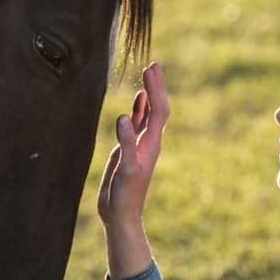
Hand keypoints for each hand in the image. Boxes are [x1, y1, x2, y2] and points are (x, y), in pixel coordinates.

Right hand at [98, 62, 170, 227]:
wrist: (121, 214)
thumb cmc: (124, 196)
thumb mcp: (125, 169)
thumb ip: (125, 143)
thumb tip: (123, 117)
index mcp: (151, 144)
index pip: (158, 111)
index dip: (155, 89)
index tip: (150, 69)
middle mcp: (149, 141)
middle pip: (157, 108)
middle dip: (156, 86)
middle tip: (154, 64)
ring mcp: (140, 144)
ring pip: (149, 113)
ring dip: (149, 94)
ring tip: (149, 74)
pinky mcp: (130, 149)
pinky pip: (138, 123)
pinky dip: (139, 109)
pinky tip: (137, 100)